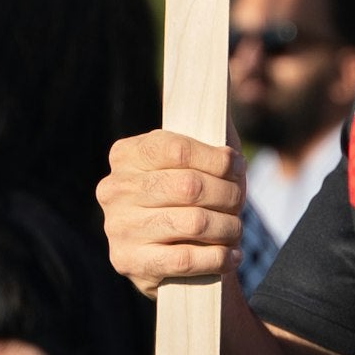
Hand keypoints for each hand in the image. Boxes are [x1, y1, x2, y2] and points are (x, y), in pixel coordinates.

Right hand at [97, 128, 245, 296]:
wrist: (163, 258)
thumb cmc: (186, 197)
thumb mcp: (192, 159)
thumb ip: (208, 127)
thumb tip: (222, 92)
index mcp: (126, 154)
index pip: (178, 149)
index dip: (218, 159)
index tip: (238, 166)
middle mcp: (114, 188)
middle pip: (190, 186)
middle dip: (228, 195)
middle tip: (240, 203)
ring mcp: (118, 227)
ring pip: (193, 222)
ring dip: (228, 227)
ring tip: (236, 229)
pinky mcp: (129, 262)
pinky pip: (185, 259)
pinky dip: (218, 258)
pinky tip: (231, 255)